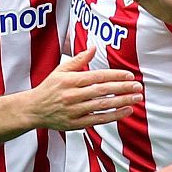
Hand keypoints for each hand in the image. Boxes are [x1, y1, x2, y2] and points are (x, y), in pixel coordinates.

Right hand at [27, 52, 141, 131]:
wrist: (33, 109)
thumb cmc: (49, 88)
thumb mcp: (60, 70)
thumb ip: (79, 60)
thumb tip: (93, 47)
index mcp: (70, 80)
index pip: (97, 76)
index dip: (115, 75)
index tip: (129, 75)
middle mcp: (73, 95)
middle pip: (102, 90)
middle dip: (123, 88)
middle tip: (138, 86)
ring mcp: (75, 110)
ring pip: (102, 105)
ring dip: (122, 101)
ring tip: (137, 98)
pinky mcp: (76, 123)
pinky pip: (99, 119)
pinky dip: (114, 115)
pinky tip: (126, 110)